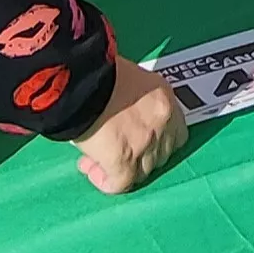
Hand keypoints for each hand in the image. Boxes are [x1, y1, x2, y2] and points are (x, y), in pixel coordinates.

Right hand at [73, 54, 190, 194]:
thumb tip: (118, 113)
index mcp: (162, 95)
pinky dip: (105, 181)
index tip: (136, 138)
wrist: (77, 77)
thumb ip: (130, 97)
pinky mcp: (125, 161)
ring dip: (121, 169)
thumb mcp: (123, 76)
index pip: (176, 130)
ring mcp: (147, 143)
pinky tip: (91, 170)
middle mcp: (162, 120)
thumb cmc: (93, 69)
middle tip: (115, 150)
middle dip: (140, 156)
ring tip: (95, 160)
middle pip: (162, 154)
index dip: (156, 140)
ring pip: (141, 171)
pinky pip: (120, 183)